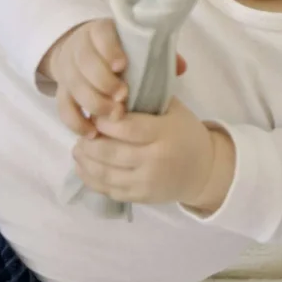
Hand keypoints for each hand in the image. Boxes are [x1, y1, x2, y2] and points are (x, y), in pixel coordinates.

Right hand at [40, 19, 187, 138]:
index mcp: (100, 31)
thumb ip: (157, 55)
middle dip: (103, 81)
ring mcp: (68, 69)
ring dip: (93, 103)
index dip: (110, 50)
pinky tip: (92, 133)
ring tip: (115, 116)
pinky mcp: (62, 91)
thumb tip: (182, 67)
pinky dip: (76, 121)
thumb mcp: (136, 46)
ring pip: (73, 86)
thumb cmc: (121, 51)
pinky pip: (63, 107)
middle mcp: (79, 47)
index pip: (101, 34)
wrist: (86, 53)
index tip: (122, 66)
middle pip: (85, 63)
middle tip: (122, 98)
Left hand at [73, 97, 233, 208]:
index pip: (126, 128)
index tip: (94, 113)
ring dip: (85, 160)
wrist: (203, 170)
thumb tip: (115, 84)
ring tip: (77, 148)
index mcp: (164, 134)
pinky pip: (109, 190)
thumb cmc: (186, 133)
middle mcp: (154, 160)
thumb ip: (147, 98)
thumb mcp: (174, 110)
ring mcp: (146, 182)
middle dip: (89, 141)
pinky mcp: (140, 197)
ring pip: (105, 173)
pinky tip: (83, 167)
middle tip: (81, 130)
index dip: (104, 121)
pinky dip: (91, 179)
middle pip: (110, 152)